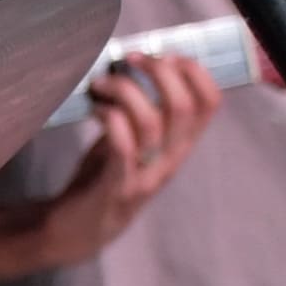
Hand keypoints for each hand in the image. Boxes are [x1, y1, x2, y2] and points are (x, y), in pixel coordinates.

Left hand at [12, 57, 216, 264]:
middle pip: (185, 106)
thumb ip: (141, 111)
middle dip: (159, 71)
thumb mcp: (133, 140)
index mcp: (179, 146)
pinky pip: (123, 147)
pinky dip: (110, 118)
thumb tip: (135, 62)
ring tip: (100, 84)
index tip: (163, 54)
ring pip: (152, 121)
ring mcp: (145, 176)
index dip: (193, 71)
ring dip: (124, 90)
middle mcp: (169, 161)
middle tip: (129, 59)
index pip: (210, 103)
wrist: (75, 231)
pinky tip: (94, 109)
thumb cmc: (103, 177)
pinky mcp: (116, 187)